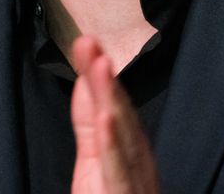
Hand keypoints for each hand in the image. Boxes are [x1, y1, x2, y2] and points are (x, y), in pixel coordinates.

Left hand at [70, 37, 158, 193]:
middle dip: (106, 80)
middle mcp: (139, 163)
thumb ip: (90, 124)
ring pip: (124, 138)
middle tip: (89, 44)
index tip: (85, 44)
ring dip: (112, 101)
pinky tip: (107, 120)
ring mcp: (136, 181)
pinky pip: (121, 172)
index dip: (100, 76)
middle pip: (122, 115)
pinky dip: (115, 146)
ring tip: (99, 69)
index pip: (114, 106)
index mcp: (130, 151)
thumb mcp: (95, 161)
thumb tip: (87, 81)